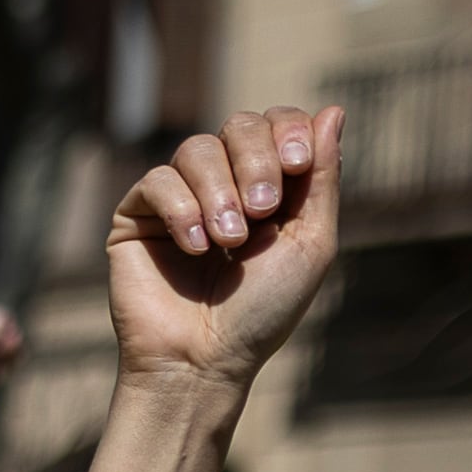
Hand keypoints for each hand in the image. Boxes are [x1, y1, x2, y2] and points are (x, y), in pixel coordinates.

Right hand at [106, 106, 343, 394]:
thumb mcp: (310, 242)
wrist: (204, 360)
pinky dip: (181, 210)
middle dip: (256, 161)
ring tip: (227, 241)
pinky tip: (195, 249)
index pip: (276, 123)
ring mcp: (178, 198)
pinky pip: (157, 181)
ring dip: (219, 192)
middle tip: (262, 211)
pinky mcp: (137, 217)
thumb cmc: (262, 312)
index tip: (296, 165)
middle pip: (238, 125)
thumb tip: (333, 110)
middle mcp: (223, 184)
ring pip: (196, 149)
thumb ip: (322, 178)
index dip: (287, 129)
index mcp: (269, 185)